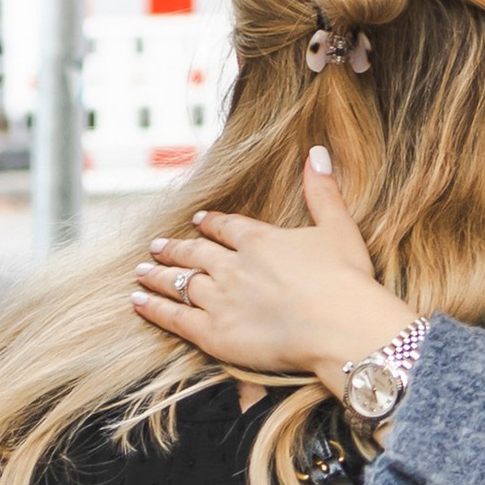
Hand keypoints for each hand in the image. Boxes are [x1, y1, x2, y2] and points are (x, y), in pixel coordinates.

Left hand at [131, 149, 410, 394]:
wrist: (341, 326)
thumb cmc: (346, 280)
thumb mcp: (339, 228)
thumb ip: (323, 192)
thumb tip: (316, 152)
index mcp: (260, 240)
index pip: (227, 228)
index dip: (212, 224)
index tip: (200, 221)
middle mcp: (233, 266)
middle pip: (196, 254)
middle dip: (175, 249)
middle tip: (156, 245)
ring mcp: (219, 299)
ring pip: (179, 282)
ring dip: (158, 275)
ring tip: (141, 272)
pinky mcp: (213, 333)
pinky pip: (174, 317)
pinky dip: (153, 308)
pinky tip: (137, 301)